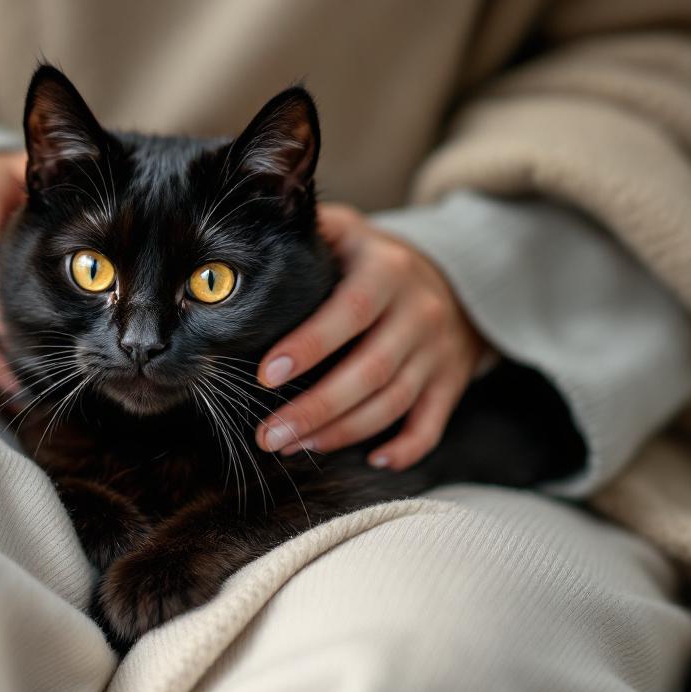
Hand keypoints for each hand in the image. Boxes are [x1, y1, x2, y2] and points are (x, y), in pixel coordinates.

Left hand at [255, 203, 485, 469]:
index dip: (309, 346)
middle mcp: (419, 311)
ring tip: (293, 446)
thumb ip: (301, 233)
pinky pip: (432, 425)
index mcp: (385, 271)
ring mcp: (438, 351)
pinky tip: (371, 460)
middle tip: (268, 435)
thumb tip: (233, 254)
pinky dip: (405, 449)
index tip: (266, 375)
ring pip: (392, 403)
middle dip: (315, 408)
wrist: (457, 275)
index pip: (348, 311)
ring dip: (341, 432)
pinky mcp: (451, 382)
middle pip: (370, 370)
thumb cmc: (372, 259)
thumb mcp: (344, 231)